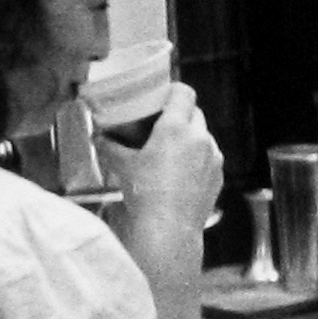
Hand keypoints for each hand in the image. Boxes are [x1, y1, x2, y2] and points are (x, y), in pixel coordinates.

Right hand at [97, 82, 223, 235]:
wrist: (169, 228)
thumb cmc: (146, 194)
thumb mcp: (123, 166)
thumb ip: (110, 147)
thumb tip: (98, 139)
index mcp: (177, 128)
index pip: (183, 93)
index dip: (173, 91)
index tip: (163, 96)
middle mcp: (200, 138)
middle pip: (195, 113)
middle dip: (180, 115)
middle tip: (161, 124)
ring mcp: (213, 157)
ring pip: (204, 135)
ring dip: (190, 137)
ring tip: (171, 151)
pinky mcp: (219, 175)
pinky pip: (210, 157)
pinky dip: (199, 158)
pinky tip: (182, 172)